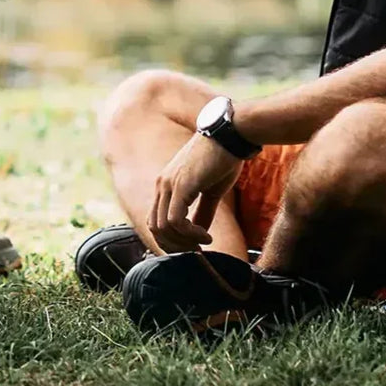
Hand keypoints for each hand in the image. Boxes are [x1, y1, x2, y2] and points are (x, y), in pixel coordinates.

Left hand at [149, 133, 244, 252]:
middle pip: (155, 227)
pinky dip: (189, 234)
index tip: (192, 246)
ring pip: (163, 227)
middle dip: (175, 245)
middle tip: (197, 250)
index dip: (171, 240)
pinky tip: (205, 235)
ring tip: (204, 242)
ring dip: (183, 242)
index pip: (155, 221)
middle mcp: (162, 184)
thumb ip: (202, 212)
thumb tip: (199, 234)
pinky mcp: (181, 185)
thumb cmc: (223, 159)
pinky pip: (175, 220)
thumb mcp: (211, 191)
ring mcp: (169, 184)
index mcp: (166, 184)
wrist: (230, 135)